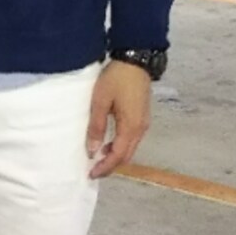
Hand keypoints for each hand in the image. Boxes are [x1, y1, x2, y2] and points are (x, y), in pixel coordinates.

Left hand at [87, 61, 151, 180]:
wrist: (136, 60)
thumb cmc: (116, 79)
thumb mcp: (100, 102)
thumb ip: (96, 127)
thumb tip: (92, 150)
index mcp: (131, 127)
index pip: (118, 156)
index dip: (105, 167)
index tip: (91, 174)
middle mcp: (140, 129)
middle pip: (127, 155)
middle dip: (111, 165)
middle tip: (94, 169)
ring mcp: (144, 123)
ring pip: (130, 148)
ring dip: (116, 155)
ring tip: (98, 157)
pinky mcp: (143, 117)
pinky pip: (132, 139)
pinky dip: (121, 146)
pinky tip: (109, 142)